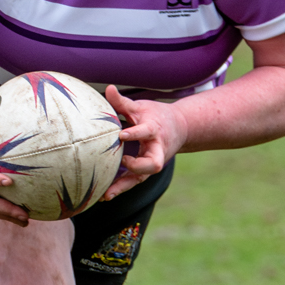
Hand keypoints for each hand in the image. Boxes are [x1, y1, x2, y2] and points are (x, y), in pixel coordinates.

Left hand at [103, 86, 187, 200]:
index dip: (135, 134)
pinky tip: (105, 196)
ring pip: (142, 177)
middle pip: (153, 163)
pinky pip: (134, 181)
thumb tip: (108, 89)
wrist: (180, 128)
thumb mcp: (141, 107)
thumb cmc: (155, 116)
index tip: (121, 136)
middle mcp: (157, 149)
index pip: (146, 132)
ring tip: (107, 194)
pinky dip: (121, 188)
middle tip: (123, 162)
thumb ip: (123, 102)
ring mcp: (153, 162)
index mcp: (155, 130)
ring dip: (125, 186)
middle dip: (138, 166)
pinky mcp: (146, 171)